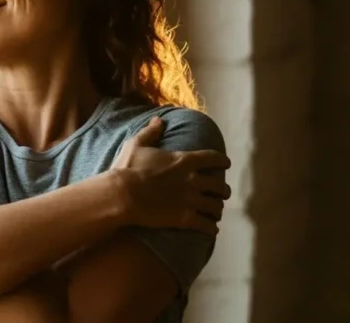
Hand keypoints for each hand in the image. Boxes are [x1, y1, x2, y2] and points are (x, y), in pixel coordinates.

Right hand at [110, 117, 231, 235]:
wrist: (123, 195)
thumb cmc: (128, 169)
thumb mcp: (137, 144)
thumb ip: (151, 132)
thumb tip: (159, 119)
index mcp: (184, 160)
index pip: (212, 158)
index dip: (222, 160)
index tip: (226, 164)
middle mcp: (193, 180)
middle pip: (219, 185)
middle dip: (223, 190)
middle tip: (223, 193)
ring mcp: (191, 200)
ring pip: (216, 206)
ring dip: (217, 209)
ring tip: (216, 213)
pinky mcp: (185, 218)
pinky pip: (207, 226)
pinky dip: (211, 228)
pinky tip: (212, 230)